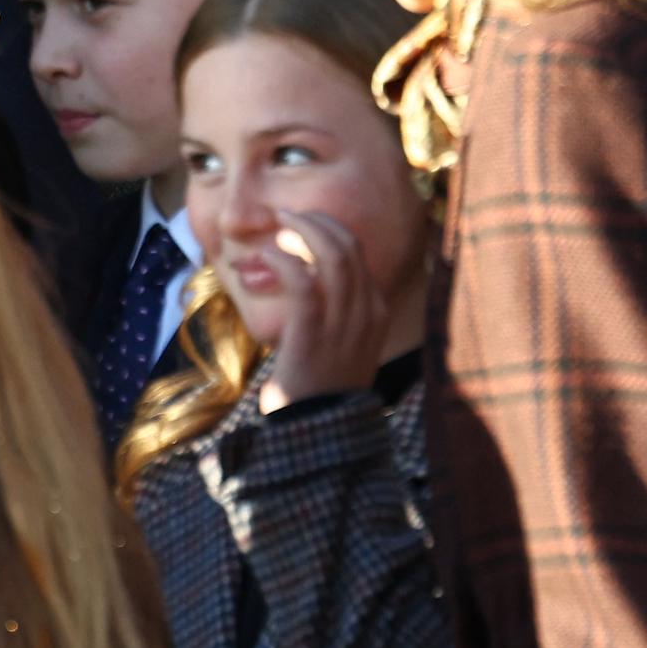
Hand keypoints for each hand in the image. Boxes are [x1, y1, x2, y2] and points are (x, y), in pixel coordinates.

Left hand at [256, 212, 391, 413]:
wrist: (318, 432)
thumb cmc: (323, 385)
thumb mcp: (345, 342)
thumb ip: (339, 309)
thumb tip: (311, 273)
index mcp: (376, 311)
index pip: (359, 252)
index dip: (330, 228)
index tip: (305, 222)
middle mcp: (366, 312)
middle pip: (348, 246)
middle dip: (317, 221)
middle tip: (288, 215)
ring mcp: (343, 324)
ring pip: (333, 255)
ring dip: (303, 230)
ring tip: (279, 224)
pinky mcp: (313, 334)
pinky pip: (303, 282)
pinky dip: (286, 260)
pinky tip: (270, 255)